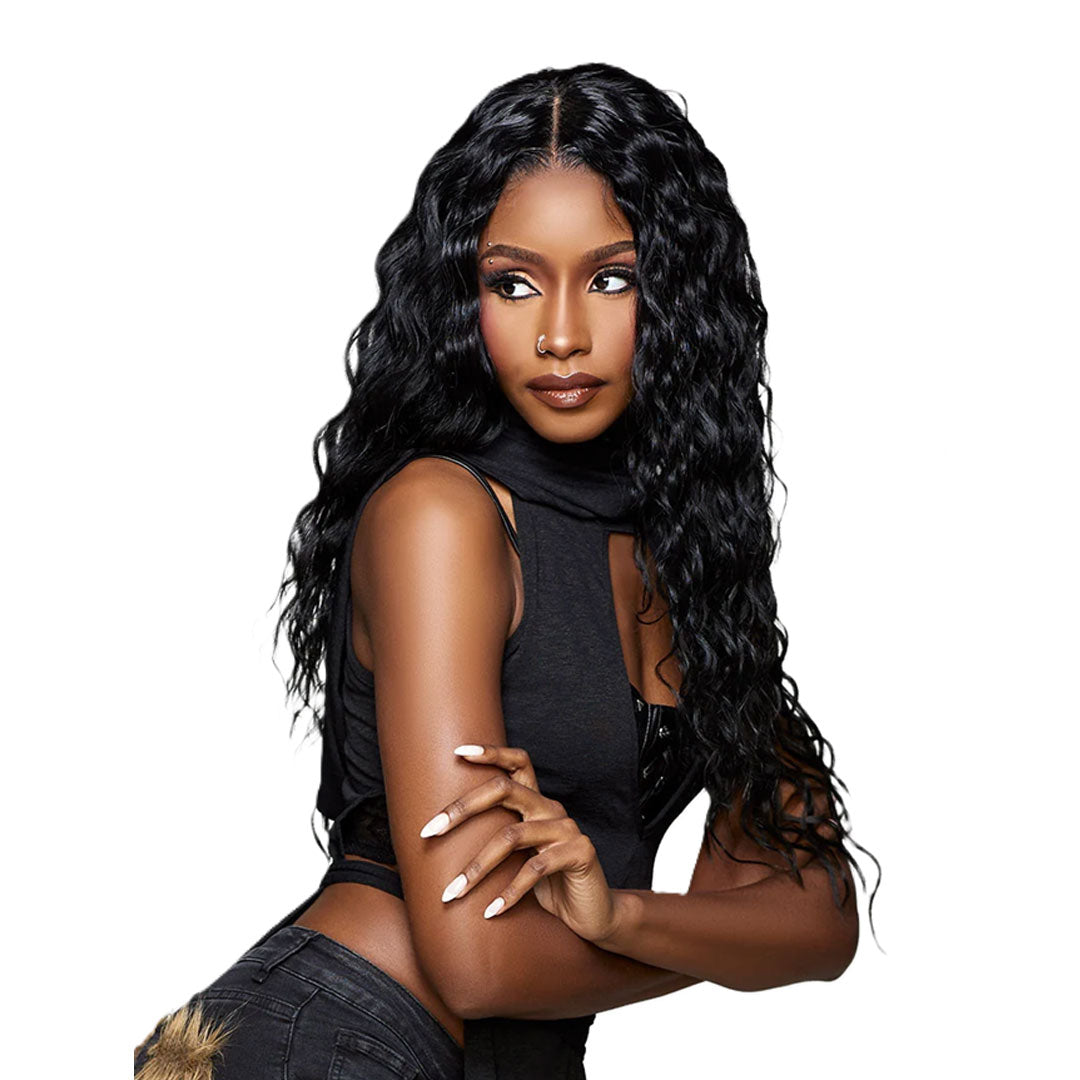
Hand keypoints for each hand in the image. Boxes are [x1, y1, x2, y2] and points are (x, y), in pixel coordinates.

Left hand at [419, 743, 620, 942]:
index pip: (518, 763)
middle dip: (463, 808)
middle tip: (429, 832)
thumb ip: (498, 841)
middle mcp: (551, 809)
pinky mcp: (580, 853)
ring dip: (477, 867)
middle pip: (505, 790)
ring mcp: (568, 829)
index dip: (491, 753)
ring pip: (512, 836)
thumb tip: (444, 841)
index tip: (458, 752)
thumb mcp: (520, 859)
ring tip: (452, 892)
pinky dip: (509, 893)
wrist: (594, 913)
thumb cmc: (549, 885)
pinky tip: (490, 911)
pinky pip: (535, 869)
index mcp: (537, 803)